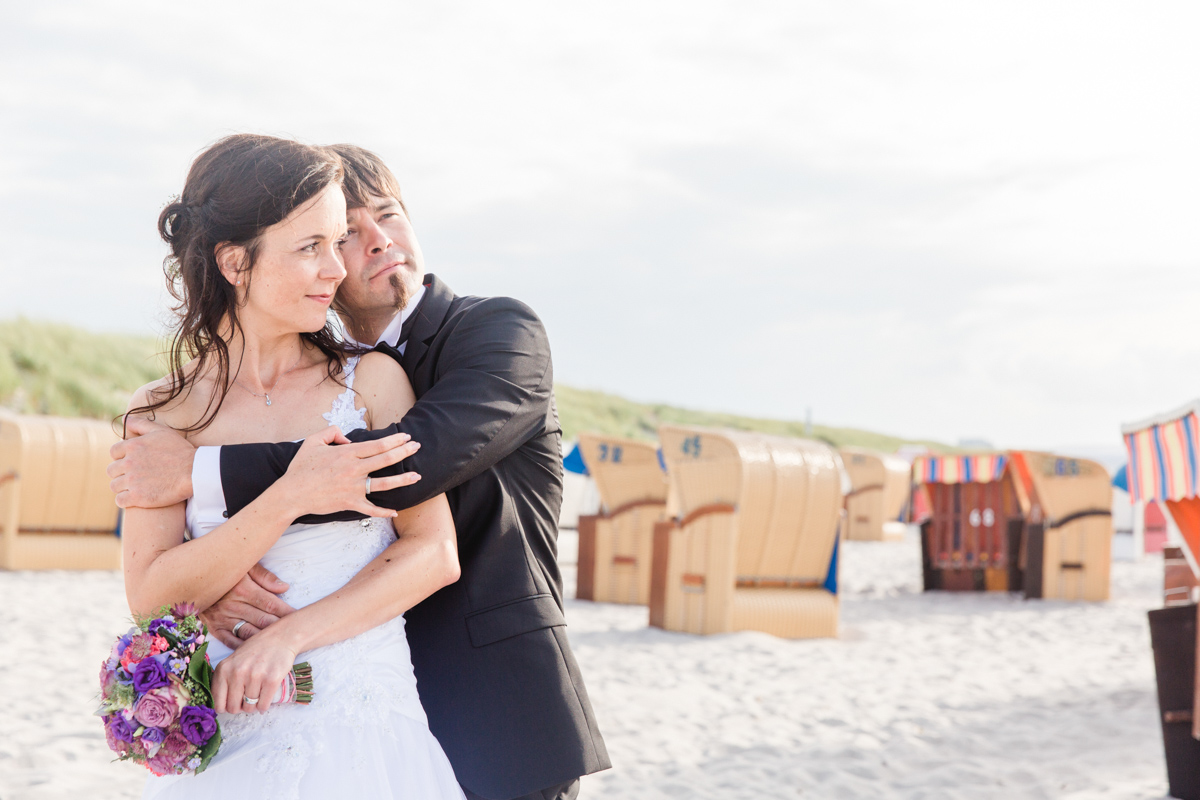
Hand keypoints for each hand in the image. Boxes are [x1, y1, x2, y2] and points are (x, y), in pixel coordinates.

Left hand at [108, 418, 195, 507]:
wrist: (195, 472)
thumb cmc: (180, 451)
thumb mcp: (162, 432)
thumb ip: (141, 424)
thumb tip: (125, 418)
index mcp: (132, 446)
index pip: (114, 452)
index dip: (122, 457)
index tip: (133, 462)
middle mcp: (129, 463)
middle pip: (112, 470)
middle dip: (121, 472)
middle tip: (135, 475)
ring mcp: (132, 481)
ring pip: (115, 486)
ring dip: (123, 487)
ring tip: (136, 487)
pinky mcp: (138, 497)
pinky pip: (120, 500)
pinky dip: (125, 500)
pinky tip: (136, 498)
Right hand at [200, 564, 296, 649]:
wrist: (191, 579)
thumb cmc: (225, 572)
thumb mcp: (245, 567)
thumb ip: (265, 576)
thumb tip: (284, 587)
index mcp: (243, 589)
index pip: (271, 604)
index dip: (286, 612)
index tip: (298, 619)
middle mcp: (233, 605)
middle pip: (263, 620)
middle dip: (280, 629)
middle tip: (295, 636)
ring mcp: (223, 618)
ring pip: (249, 633)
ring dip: (265, 641)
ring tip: (280, 647)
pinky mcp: (214, 628)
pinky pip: (231, 641)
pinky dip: (245, 648)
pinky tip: (256, 652)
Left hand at [210, 627, 298, 714]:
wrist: (280, 638)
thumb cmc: (255, 651)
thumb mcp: (233, 661)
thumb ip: (224, 680)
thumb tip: (222, 707)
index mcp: (224, 669)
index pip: (218, 703)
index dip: (225, 708)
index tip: (232, 703)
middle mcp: (237, 673)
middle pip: (233, 708)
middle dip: (240, 707)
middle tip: (246, 700)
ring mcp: (255, 676)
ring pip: (249, 708)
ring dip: (254, 706)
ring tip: (257, 695)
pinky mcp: (272, 680)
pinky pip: (263, 705)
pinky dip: (264, 706)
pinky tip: (265, 697)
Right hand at [282, 426, 421, 517]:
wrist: (291, 494)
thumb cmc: (301, 468)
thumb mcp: (313, 441)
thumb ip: (332, 432)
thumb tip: (349, 440)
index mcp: (347, 453)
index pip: (378, 445)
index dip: (395, 440)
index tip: (406, 436)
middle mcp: (354, 469)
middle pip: (385, 459)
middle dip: (404, 451)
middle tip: (418, 447)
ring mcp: (353, 488)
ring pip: (384, 483)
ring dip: (403, 479)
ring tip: (417, 475)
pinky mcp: (350, 503)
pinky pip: (371, 509)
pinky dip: (384, 511)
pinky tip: (396, 511)